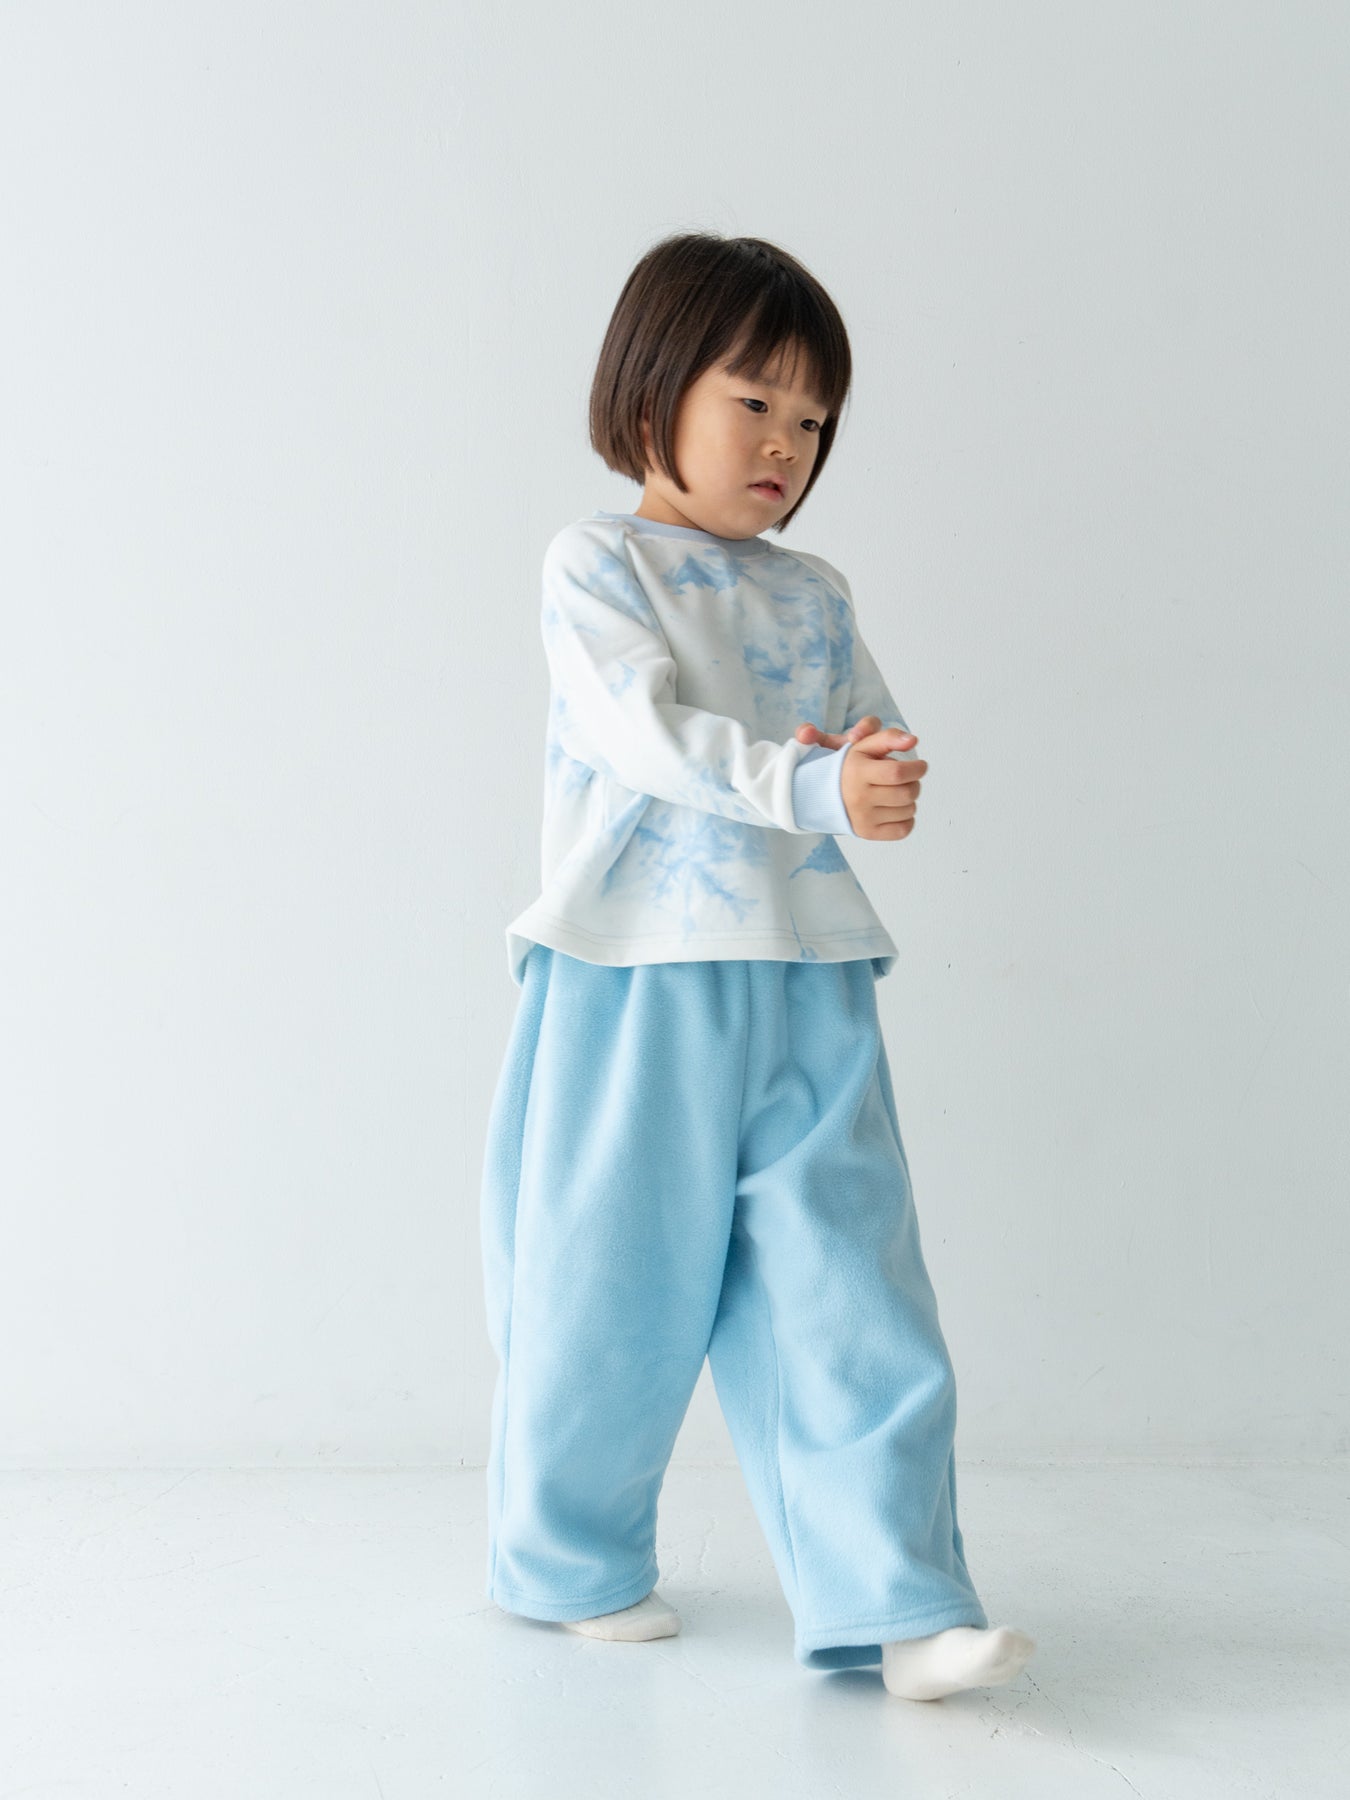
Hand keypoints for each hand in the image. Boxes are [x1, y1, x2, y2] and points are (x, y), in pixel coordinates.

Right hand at [795, 718, 925, 840]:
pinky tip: (896, 808)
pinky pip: (904, 829)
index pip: (898, 773)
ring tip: (896, 792)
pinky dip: (907, 818)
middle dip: (915, 783)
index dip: (917, 768)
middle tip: (907, 779)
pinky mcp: (868, 833)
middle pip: (907, 793)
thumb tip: (913, 740)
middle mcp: (858, 797)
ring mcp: (863, 818)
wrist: (825, 794)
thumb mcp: (865, 746)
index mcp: (857, 772)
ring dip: (910, 800)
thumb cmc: (852, 767)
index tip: (920, 766)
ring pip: (909, 810)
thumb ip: (889, 737)